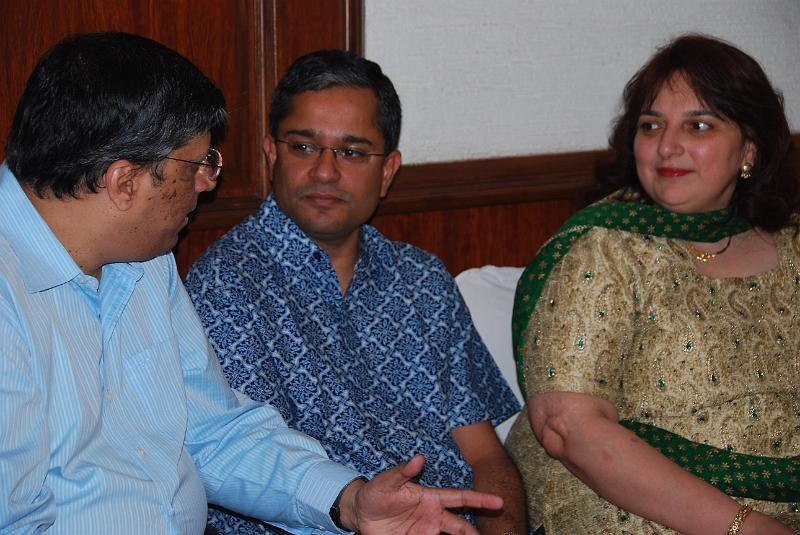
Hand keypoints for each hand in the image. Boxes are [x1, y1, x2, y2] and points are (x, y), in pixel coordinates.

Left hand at [340, 455, 502, 534]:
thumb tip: (419, 458)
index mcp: (431, 498)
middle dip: (473, 532)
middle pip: (460, 525)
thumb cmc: (375, 492)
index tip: (498, 501)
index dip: (480, 499)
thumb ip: (403, 472)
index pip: (460, 497)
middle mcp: (433, 516)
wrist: (360, 514)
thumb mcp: (386, 481)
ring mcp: (426, 531)